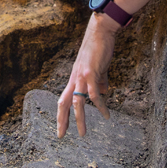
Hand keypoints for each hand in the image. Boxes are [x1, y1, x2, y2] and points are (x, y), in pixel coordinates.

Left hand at [57, 14, 116, 137]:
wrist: (100, 32)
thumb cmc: (99, 49)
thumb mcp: (98, 69)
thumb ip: (100, 82)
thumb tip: (103, 94)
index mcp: (74, 78)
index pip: (64, 99)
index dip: (61, 114)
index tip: (61, 128)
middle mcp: (75, 79)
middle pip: (64, 103)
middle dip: (62, 120)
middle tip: (60, 136)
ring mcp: (81, 76)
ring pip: (77, 103)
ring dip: (79, 120)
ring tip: (83, 134)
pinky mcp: (91, 73)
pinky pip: (94, 95)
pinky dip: (100, 106)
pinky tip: (106, 115)